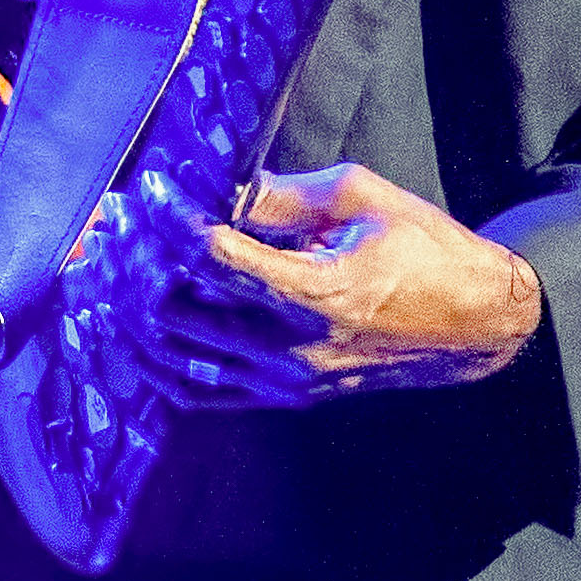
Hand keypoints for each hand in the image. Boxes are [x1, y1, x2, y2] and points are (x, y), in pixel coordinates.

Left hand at [149, 161, 540, 404]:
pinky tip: (127, 329)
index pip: (213, 258)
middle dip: (133, 264)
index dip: (169, 221)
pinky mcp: (283, 397)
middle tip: (112, 226)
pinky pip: (197, 392)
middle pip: (177, 310)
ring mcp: (285, 381)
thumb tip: (213, 184)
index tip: (146, 190)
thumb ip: (281, 196)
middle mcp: (293, 347)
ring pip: (174, 355)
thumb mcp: (361, 201)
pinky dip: (153, 362)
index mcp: (317, 294)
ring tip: (104, 271)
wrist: (476, 325)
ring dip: (129, 312)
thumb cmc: (426, 251)